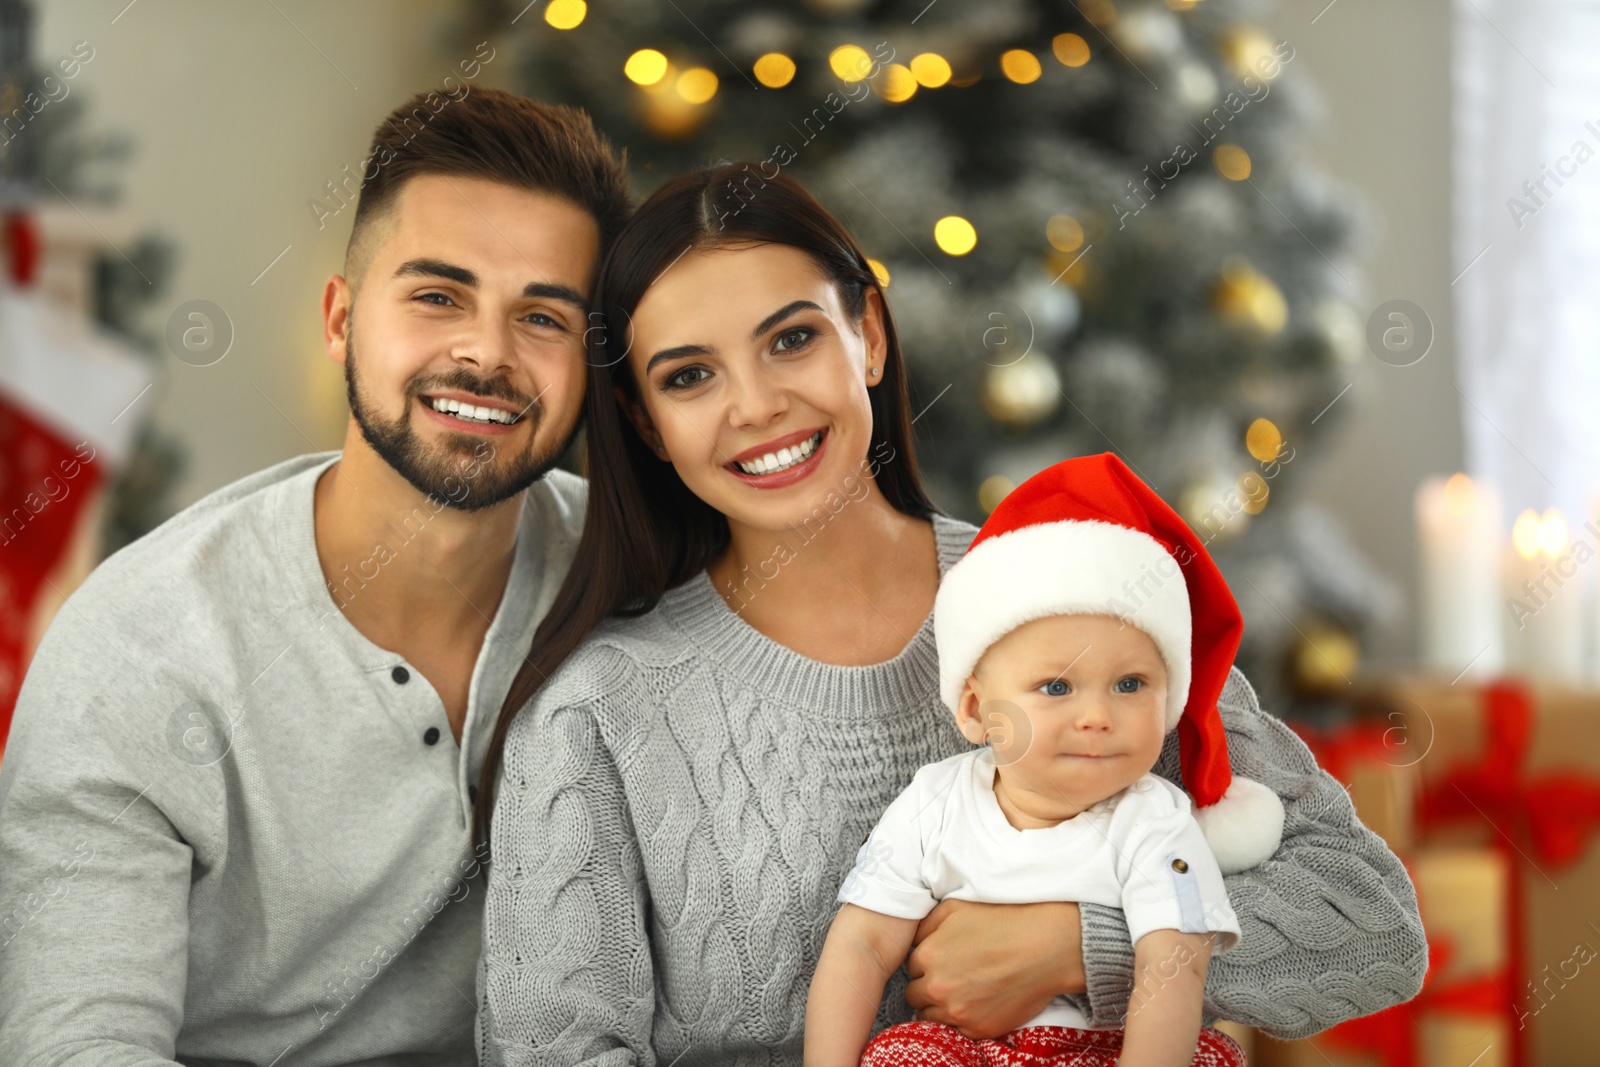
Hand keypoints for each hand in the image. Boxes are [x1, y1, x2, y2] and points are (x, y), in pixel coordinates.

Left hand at [902, 899, 1083, 1038]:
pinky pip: (954, 1031)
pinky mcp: (978, 1029)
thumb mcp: (956, 907)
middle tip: (950, 977)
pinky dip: (960, 1021)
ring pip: (929, 1016)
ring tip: (961, 993)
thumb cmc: (1003, 920)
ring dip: (939, 1006)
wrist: (1044, 946)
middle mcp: (937, 987)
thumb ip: (927, 924)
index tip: (942, 961)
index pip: (911, 967)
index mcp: (928, 956)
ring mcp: (957, 1011)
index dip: (927, 963)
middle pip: (915, 995)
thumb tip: (915, 940)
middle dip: (928, 986)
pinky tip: (975, 1004)